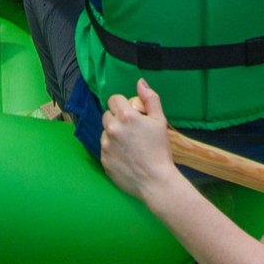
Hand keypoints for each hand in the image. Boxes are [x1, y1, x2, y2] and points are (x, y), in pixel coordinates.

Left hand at [100, 80, 177, 205]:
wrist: (156, 182)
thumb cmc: (160, 150)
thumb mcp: (160, 121)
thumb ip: (150, 98)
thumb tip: (140, 82)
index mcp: (125, 116)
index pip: (113, 99)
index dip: (122, 105)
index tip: (130, 114)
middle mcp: (112, 128)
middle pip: (107, 115)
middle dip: (117, 119)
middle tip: (131, 131)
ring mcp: (105, 145)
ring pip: (105, 133)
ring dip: (114, 135)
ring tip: (130, 146)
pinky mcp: (103, 160)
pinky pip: (105, 149)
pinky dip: (113, 151)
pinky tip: (126, 158)